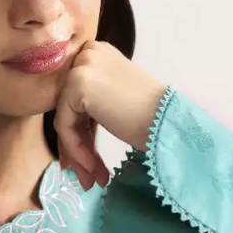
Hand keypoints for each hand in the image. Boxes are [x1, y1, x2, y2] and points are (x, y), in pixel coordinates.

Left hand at [53, 41, 167, 190]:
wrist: (167, 122)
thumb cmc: (151, 115)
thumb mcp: (114, 99)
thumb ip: (90, 105)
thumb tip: (67, 133)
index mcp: (97, 53)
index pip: (75, 96)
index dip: (79, 130)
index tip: (85, 159)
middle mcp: (87, 53)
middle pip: (69, 107)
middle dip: (77, 145)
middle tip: (88, 175)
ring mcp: (80, 67)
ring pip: (65, 119)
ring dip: (78, 153)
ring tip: (92, 180)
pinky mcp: (76, 85)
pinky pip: (64, 125)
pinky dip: (76, 149)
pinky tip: (93, 167)